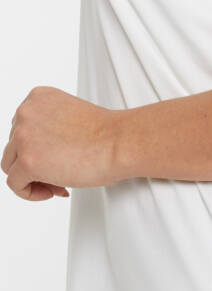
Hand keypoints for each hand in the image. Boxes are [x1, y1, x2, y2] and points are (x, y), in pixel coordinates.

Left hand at [1, 85, 122, 200]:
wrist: (122, 142)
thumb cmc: (107, 134)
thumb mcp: (70, 118)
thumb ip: (48, 128)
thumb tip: (39, 152)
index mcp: (37, 97)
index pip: (22, 128)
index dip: (39, 148)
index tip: (58, 158)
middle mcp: (25, 112)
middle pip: (14, 148)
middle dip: (36, 164)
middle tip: (61, 174)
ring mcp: (23, 136)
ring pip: (11, 166)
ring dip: (33, 178)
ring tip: (57, 184)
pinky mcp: (28, 161)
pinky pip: (15, 185)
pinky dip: (31, 193)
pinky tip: (53, 191)